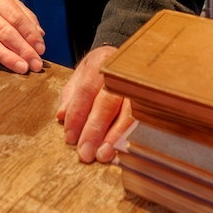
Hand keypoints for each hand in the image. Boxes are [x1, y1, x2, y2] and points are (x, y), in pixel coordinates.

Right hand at [0, 0, 43, 72]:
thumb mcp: (13, 5)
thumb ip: (28, 19)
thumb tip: (40, 36)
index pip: (17, 18)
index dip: (30, 35)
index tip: (41, 49)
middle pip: (5, 32)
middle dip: (23, 50)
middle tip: (35, 63)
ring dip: (7, 57)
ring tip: (22, 67)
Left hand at [57, 46, 133, 163]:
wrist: (129, 58)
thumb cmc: (102, 69)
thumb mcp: (82, 73)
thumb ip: (71, 94)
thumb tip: (62, 116)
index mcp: (100, 62)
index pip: (86, 90)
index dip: (78, 114)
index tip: (70, 136)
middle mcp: (121, 72)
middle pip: (107, 103)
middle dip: (95, 130)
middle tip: (85, 153)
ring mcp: (139, 85)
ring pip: (128, 112)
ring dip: (115, 136)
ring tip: (103, 154)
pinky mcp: (150, 98)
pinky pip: (143, 119)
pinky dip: (131, 135)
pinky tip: (122, 149)